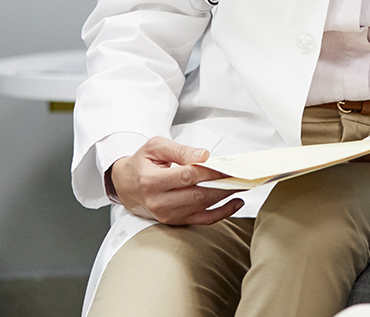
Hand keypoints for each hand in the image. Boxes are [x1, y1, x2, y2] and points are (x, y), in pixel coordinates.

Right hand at [108, 137, 241, 225]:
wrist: (126, 184)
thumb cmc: (142, 163)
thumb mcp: (155, 147)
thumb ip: (179, 150)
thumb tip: (203, 156)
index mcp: (152, 181)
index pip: (188, 176)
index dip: (211, 171)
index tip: (229, 166)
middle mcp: (159, 201)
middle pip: (198, 194)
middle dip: (224, 184)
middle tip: (243, 175)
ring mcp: (167, 214)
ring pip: (203, 207)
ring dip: (226, 196)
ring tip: (243, 184)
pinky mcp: (175, 221)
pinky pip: (202, 220)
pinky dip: (222, 213)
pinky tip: (236, 202)